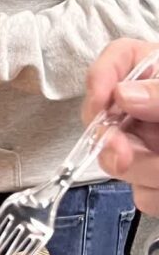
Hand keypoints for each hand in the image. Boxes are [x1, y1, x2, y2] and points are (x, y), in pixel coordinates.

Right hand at [84, 38, 158, 213]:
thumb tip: (125, 95)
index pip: (119, 59)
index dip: (102, 78)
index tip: (100, 101)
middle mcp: (151, 110)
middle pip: (106, 118)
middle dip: (112, 140)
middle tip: (122, 151)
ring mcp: (154, 146)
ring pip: (121, 163)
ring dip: (146, 172)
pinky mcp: (157, 180)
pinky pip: (144, 195)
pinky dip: (157, 195)